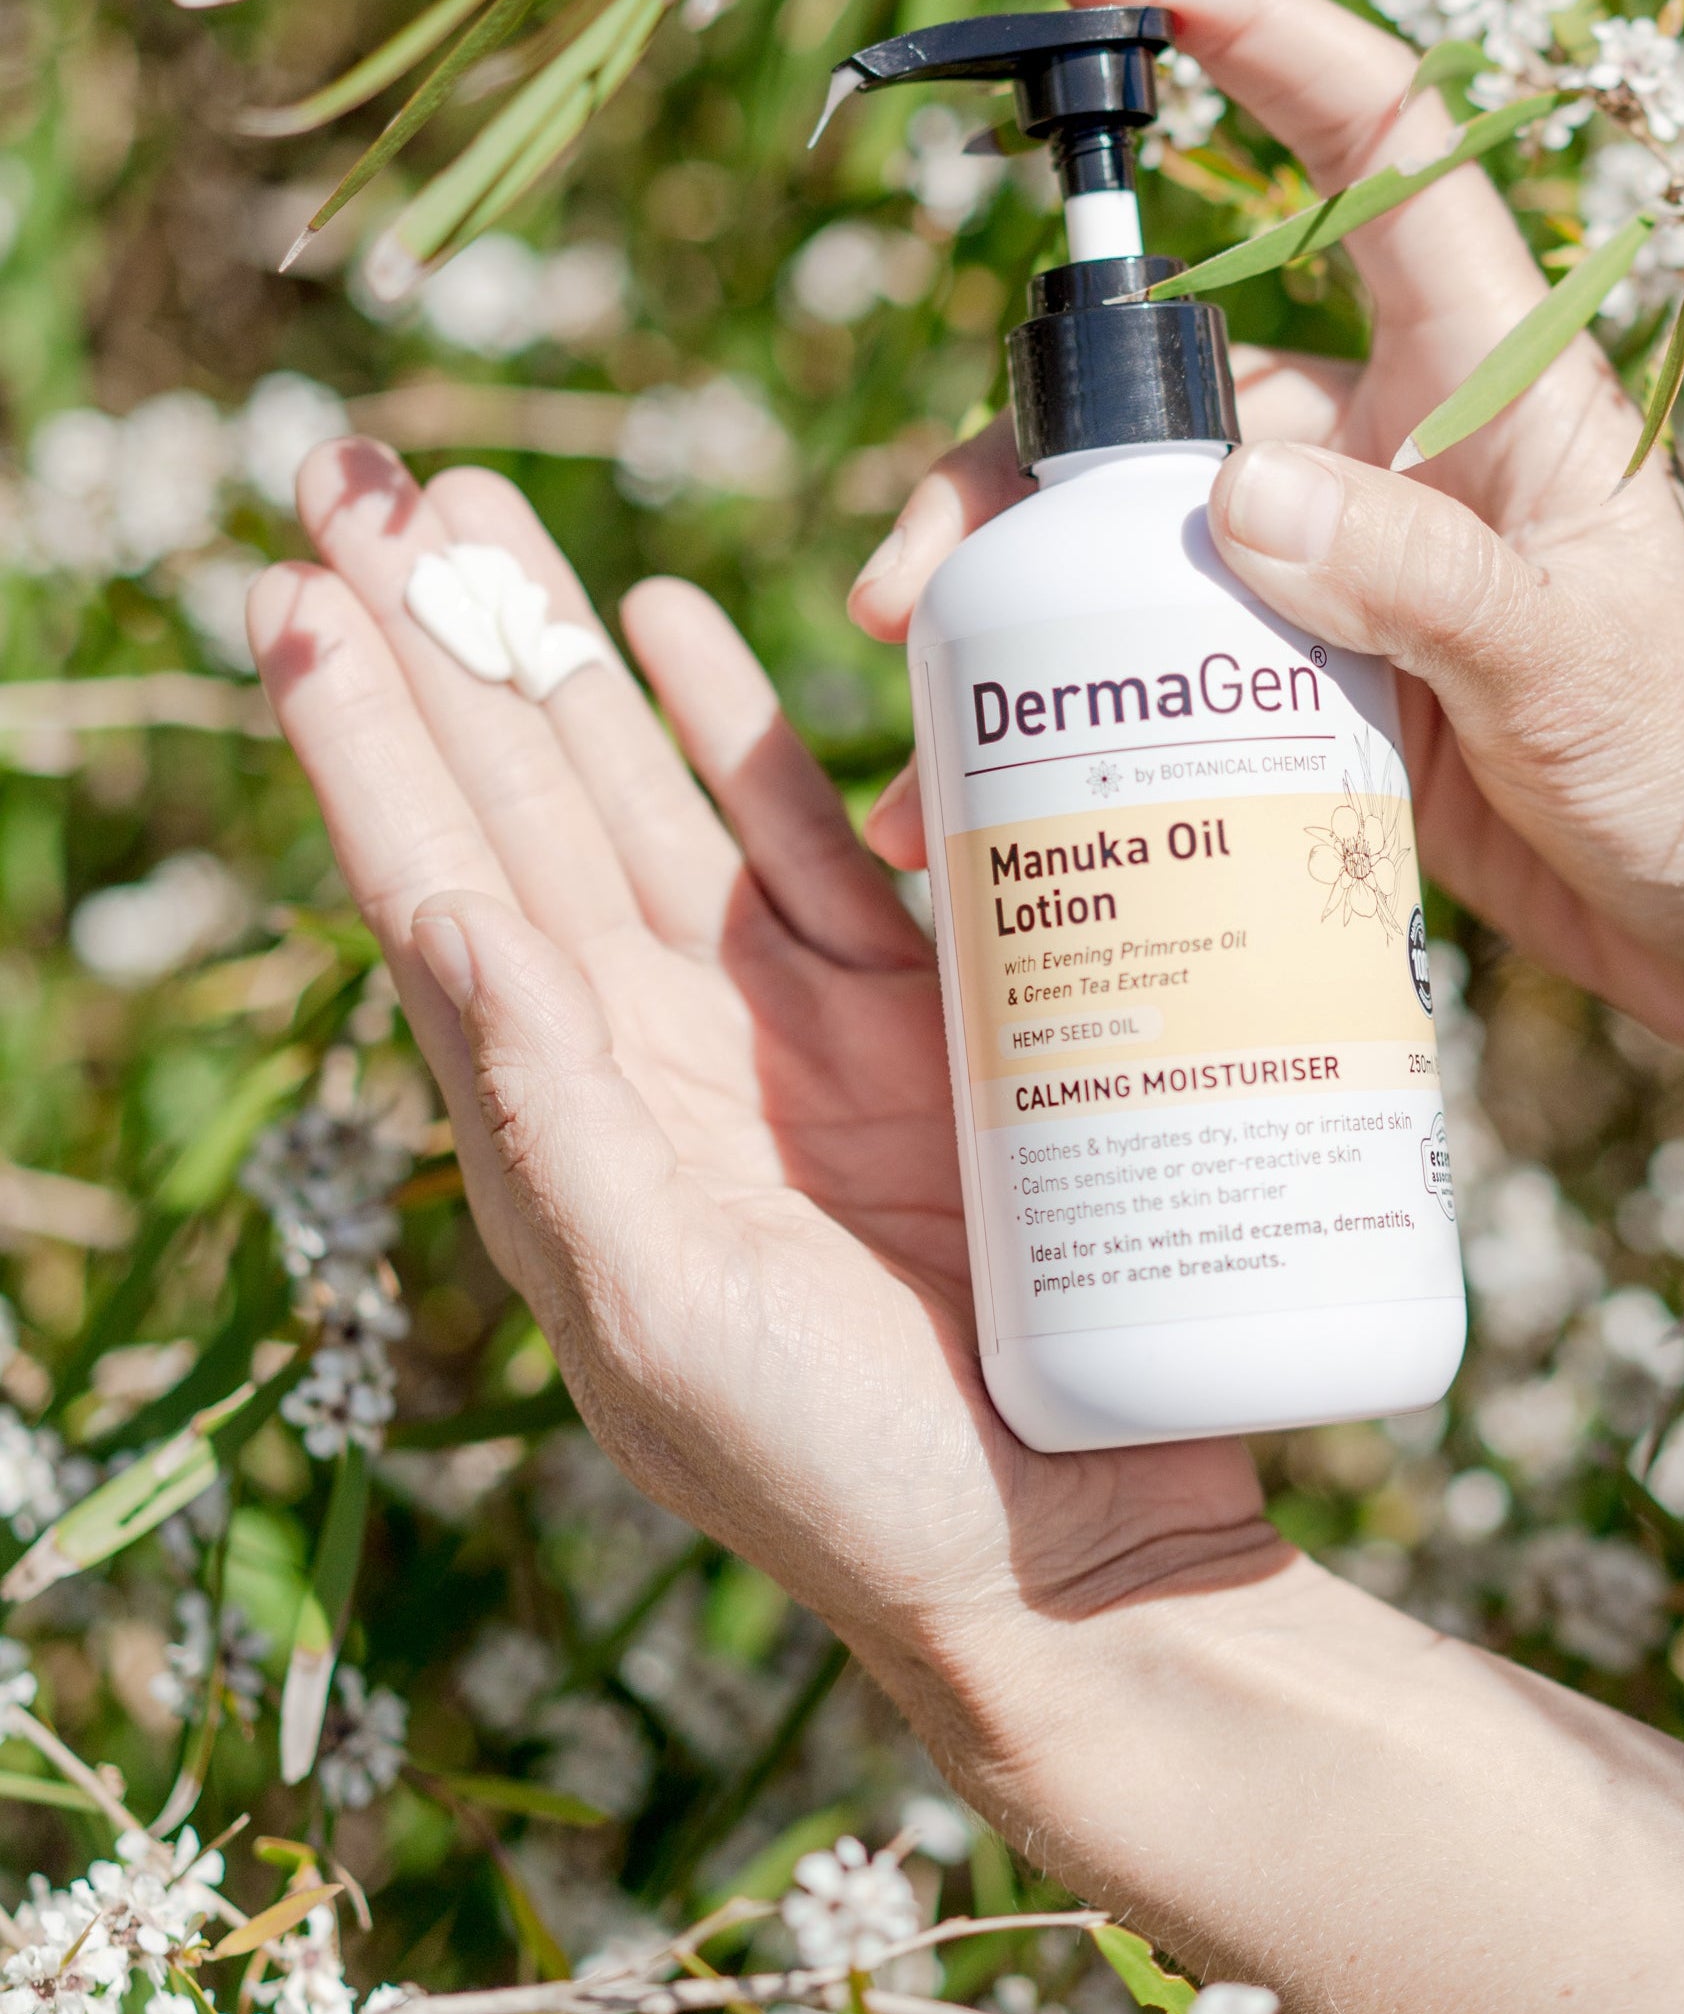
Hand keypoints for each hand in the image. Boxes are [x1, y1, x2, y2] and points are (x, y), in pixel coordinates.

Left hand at [247, 447, 1284, 1741]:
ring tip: (475, 509)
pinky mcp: (914, 1012)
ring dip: (561, 653)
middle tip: (358, 477)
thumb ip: (551, 1126)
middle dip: (437, 644)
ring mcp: (783, 1024)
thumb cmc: (843, 1472)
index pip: (437, 891)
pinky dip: (741, 732)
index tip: (289, 590)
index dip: (361, 742)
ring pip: (646, 794)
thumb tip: (447, 923)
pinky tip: (673, 619)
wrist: (1064, 1537)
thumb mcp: (663, 1316)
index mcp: (567, 1128)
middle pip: (523, 804)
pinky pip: (811, 841)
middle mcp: (657, 1052)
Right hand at [852, 0, 1683, 1083]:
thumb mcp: (1572, 660)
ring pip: (1144, 548)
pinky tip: (995, 809)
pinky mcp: (1329, 693)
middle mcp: (1402, 451)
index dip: (1248, 33)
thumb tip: (1229, 496)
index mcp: (1492, 377)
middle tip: (910, 595)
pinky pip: (1174, 675)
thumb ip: (1420, 575)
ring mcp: (1353, 576)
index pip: (1370, 145)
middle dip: (1015, 476)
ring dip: (1023, 624)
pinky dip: (1088, 724)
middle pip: (1165, 396)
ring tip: (926, 748)